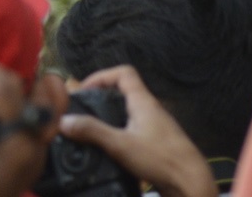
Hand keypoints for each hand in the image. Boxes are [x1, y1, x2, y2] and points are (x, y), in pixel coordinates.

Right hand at [57, 64, 216, 196]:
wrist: (187, 179)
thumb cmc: (158, 157)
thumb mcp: (120, 144)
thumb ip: (93, 132)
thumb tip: (64, 121)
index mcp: (143, 101)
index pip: (124, 73)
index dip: (101, 76)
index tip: (82, 90)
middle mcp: (149, 109)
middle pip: (123, 91)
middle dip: (100, 97)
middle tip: (79, 111)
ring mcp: (153, 125)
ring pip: (126, 111)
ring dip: (107, 116)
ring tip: (86, 129)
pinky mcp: (153, 141)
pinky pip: (130, 128)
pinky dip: (115, 132)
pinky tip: (104, 147)